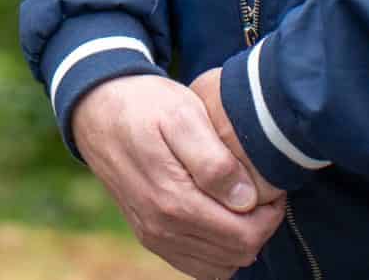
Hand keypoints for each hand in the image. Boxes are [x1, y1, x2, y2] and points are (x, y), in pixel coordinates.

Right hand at [70, 75, 287, 279]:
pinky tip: (221, 216)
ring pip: (220, 266)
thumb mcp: (182, 115)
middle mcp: (162, 228)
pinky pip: (197, 265)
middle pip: (237, 254)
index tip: (271, 186)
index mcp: (173, 201)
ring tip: (241, 202)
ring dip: (240, 239)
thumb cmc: (145, 105)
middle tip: (261, 191)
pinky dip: (218, 250)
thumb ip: (215, 161)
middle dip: (259, 226)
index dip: (270, 214)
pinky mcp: (150, 236)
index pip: (245, 236)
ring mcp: (154, 236)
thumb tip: (245, 200)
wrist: (97, 109)